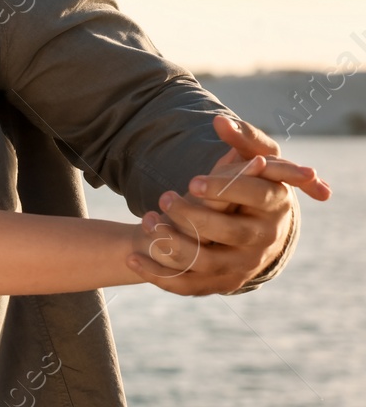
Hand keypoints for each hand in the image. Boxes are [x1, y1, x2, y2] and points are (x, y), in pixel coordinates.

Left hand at [128, 115, 329, 294]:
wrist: (249, 228)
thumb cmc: (247, 186)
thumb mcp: (254, 159)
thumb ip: (242, 138)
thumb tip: (220, 121)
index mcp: (276, 205)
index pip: (255, 197)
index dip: (224, 189)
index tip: (193, 181)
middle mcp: (264, 240)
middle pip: (229, 232)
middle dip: (192, 215)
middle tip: (165, 196)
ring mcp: (241, 267)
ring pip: (204, 261)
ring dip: (170, 242)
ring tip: (146, 219)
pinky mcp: (218, 284)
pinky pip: (185, 285)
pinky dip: (157, 274)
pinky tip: (131, 257)